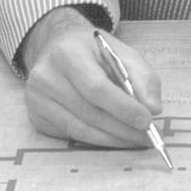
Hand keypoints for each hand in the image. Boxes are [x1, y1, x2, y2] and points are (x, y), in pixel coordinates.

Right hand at [21, 8, 161, 148]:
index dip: (122, 107)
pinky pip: (71, 135)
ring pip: (80, 129)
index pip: (96, 87)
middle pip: (89, 112)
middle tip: (147, 137)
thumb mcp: (121, 53)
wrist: (57, 49)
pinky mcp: (36, 117)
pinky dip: (97, 140)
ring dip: (112, 139)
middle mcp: (45, 76)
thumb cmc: (92, 52)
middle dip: (122, 128)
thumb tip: (153, 109)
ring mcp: (36, 99)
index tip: (147, 121)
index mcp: (67, 53)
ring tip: (136, 141)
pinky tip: (114, 138)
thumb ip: (142, 77)